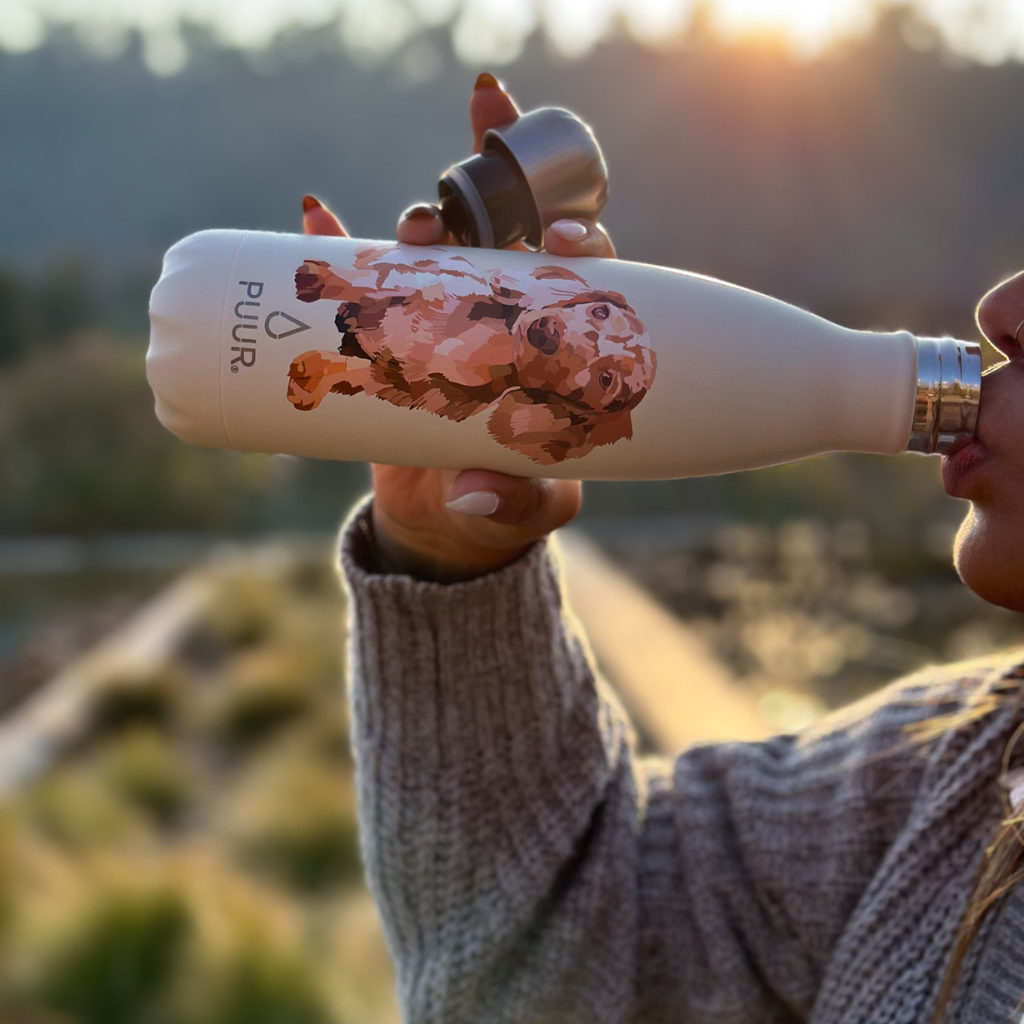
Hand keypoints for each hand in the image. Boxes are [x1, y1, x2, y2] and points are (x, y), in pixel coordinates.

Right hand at [302, 75, 615, 581]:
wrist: (445, 525)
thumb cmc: (507, 511)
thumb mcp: (524, 510)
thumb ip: (512, 501)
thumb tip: (473, 490)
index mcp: (554, 351)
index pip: (575, 278)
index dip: (577, 240)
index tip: (561, 236)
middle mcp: (503, 325)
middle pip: (500, 248)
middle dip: (481, 215)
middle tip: (453, 223)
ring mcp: (445, 329)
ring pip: (438, 258)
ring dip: (420, 228)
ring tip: (412, 228)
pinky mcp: (394, 345)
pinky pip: (366, 292)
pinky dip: (340, 255)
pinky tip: (318, 224)